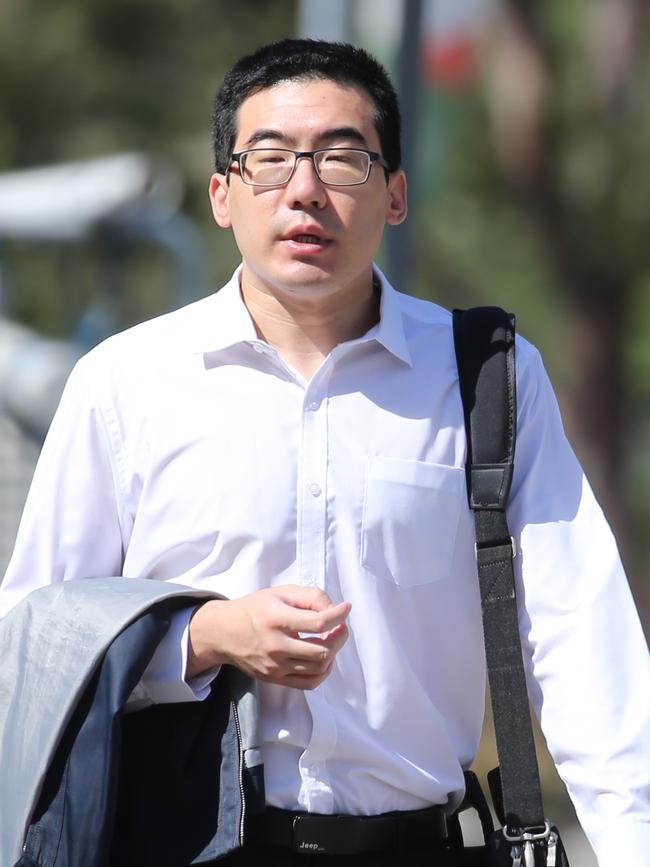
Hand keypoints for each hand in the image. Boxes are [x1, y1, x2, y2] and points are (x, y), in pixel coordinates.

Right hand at [187, 585, 350, 689]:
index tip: (346, 608)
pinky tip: (323, 658)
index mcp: (276, 618)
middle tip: (340, 626)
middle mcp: (275, 645)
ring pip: (319, 668)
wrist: (223, 632)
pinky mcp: (274, 678)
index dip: (339, 615)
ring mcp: (275, 666)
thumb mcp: (280, 593)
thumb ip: (310, 597)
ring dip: (333, 653)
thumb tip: (335, 610)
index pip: (318, 622)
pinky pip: (308, 683)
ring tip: (331, 640)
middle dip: (340, 637)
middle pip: (322, 650)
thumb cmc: (255, 608)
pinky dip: (323, 671)